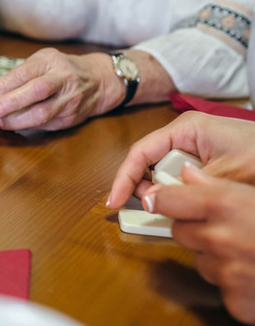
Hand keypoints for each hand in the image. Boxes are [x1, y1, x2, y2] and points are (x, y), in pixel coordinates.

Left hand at [0, 49, 115, 130]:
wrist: (99, 80)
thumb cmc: (62, 68)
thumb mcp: (42, 61)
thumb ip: (19, 75)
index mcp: (51, 61)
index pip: (25, 73)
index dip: (3, 86)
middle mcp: (63, 79)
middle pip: (37, 92)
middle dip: (11, 103)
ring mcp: (69, 100)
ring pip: (42, 114)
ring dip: (16, 121)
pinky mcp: (70, 118)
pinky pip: (45, 125)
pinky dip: (27, 126)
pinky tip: (13, 125)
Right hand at [108, 111, 254, 207]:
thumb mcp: (226, 173)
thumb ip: (187, 185)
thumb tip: (153, 200)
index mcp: (186, 129)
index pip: (140, 152)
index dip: (124, 178)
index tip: (115, 202)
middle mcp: (186, 136)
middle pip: (150, 165)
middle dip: (149, 189)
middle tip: (154, 212)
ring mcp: (195, 150)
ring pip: (166, 176)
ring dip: (171, 194)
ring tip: (183, 210)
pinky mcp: (205, 164)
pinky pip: (183, 181)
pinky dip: (184, 195)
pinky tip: (192, 206)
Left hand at [146, 166, 254, 323]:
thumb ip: (219, 184)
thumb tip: (185, 172)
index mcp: (224, 204)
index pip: (165, 200)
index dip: (162, 198)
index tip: (158, 198)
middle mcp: (220, 238)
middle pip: (180, 231)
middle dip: (196, 228)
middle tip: (225, 227)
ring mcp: (227, 271)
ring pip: (200, 260)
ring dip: (216, 257)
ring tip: (249, 250)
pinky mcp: (236, 300)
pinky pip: (220, 287)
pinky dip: (234, 283)